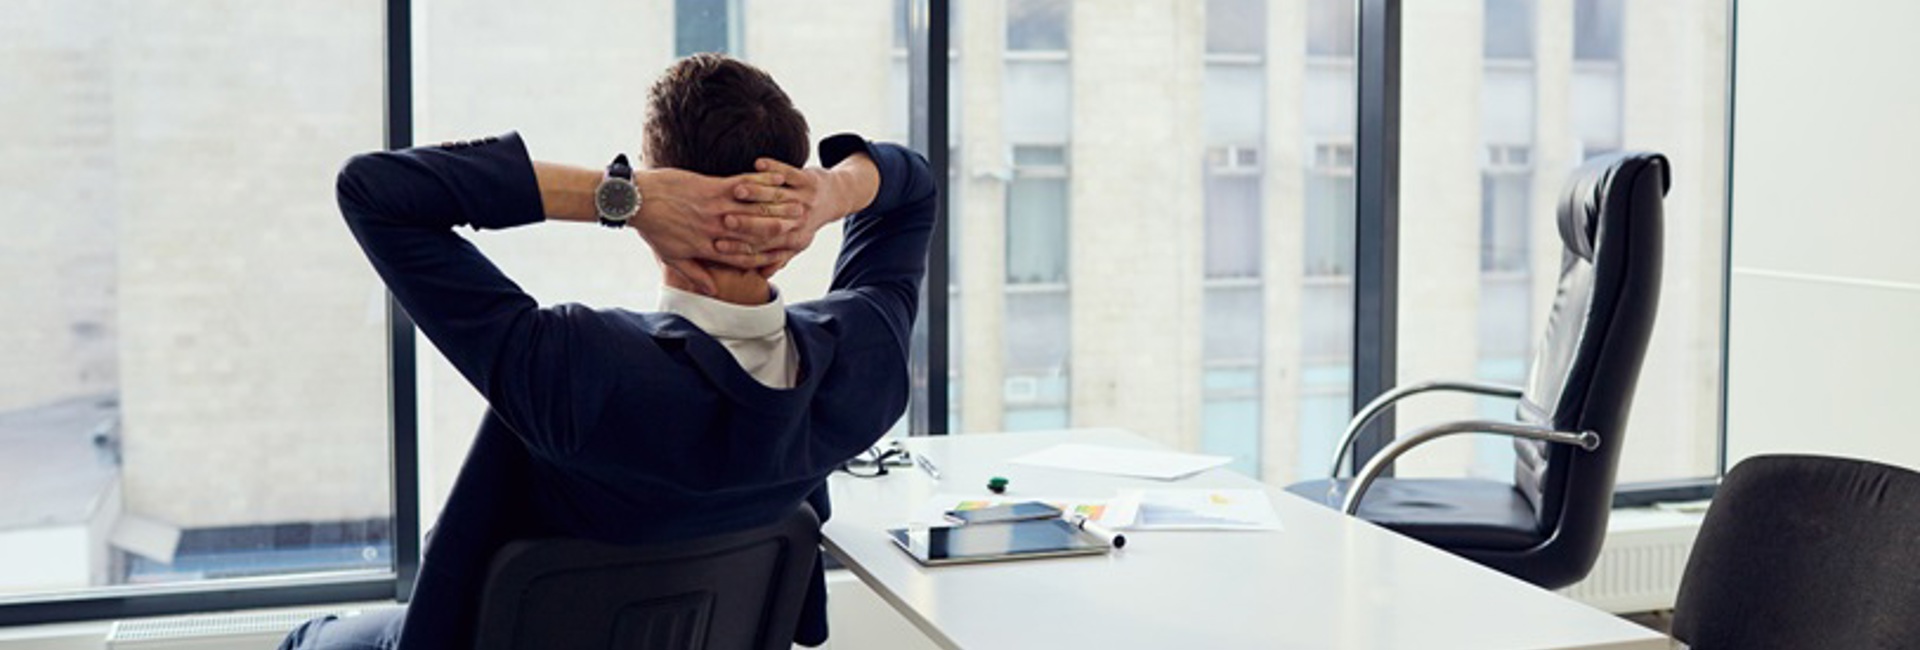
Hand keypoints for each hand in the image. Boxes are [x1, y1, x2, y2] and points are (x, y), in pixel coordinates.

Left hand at [631, 167, 804, 293]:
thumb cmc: (652, 229)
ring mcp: (714, 208)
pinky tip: (777, 178)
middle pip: (757, 234)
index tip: (783, 254)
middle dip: (781, 231)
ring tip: (798, 203)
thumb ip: (694, 274)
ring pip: (755, 211)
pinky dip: (762, 182)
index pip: (744, 257)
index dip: (767, 256)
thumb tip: (711, 291)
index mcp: (707, 249)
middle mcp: (715, 231)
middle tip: (801, 226)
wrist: (636, 201)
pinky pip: (743, 185)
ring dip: (779, 206)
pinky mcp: (710, 187)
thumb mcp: (671, 257)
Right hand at [718, 157, 855, 276]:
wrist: (835, 198)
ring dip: (758, 194)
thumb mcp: (795, 243)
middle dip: (747, 222)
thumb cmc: (805, 222)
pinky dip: (774, 168)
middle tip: (723, 220)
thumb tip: (759, 276)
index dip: (740, 247)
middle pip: (770, 224)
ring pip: (778, 198)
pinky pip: (789, 173)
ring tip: (738, 192)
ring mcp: (805, 200)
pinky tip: (758, 164)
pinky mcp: (808, 180)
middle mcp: (800, 222)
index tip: (718, 245)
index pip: (763, 247)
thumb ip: (776, 258)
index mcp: (794, 240)